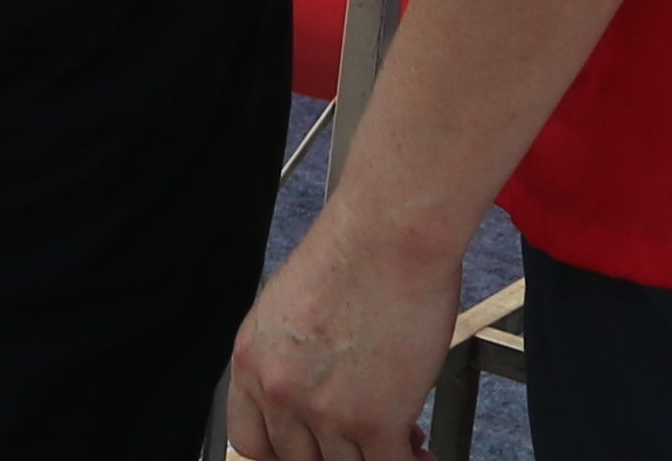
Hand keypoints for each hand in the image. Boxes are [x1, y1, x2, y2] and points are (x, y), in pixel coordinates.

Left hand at [227, 204, 467, 460]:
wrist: (391, 234)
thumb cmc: (356, 251)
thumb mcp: (291, 306)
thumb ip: (290, 356)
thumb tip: (315, 388)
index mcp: (251, 360)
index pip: (251, 441)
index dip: (285, 453)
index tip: (310, 449)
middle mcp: (278, 391)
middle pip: (298, 460)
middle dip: (335, 453)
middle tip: (363, 440)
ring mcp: (324, 411)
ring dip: (373, 458)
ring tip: (403, 441)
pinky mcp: (374, 421)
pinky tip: (421, 451)